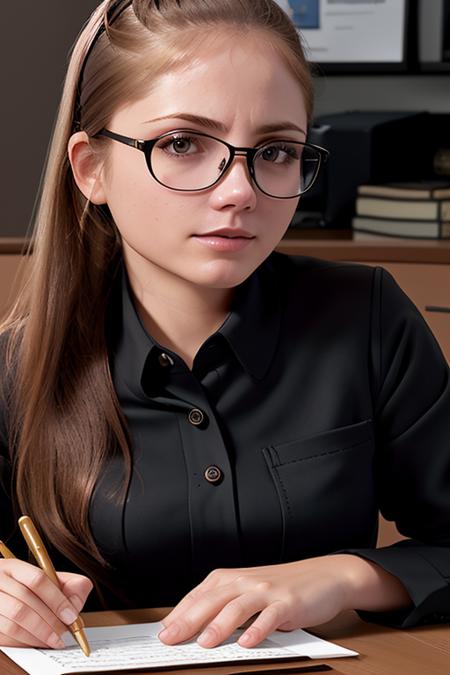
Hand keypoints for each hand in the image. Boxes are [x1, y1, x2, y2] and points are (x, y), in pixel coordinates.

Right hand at [0, 559, 92, 647]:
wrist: (1, 594)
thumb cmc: (27, 588)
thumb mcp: (48, 579)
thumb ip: (67, 585)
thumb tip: (75, 604)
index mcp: (13, 568)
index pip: (37, 580)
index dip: (56, 600)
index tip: (70, 616)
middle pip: (24, 604)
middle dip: (49, 622)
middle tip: (64, 634)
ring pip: (13, 623)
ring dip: (37, 635)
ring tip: (53, 641)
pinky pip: (5, 636)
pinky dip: (24, 642)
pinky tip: (37, 642)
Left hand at [158, 555, 355, 648]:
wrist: (322, 576)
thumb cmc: (281, 588)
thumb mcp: (249, 592)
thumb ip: (224, 607)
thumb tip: (194, 629)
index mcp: (231, 579)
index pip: (199, 595)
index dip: (179, 613)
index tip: (161, 632)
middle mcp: (246, 581)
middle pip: (212, 600)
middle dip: (188, 620)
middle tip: (169, 639)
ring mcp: (267, 591)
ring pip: (238, 607)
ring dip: (220, 625)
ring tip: (204, 643)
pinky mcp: (288, 602)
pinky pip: (270, 616)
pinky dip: (258, 629)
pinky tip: (248, 642)